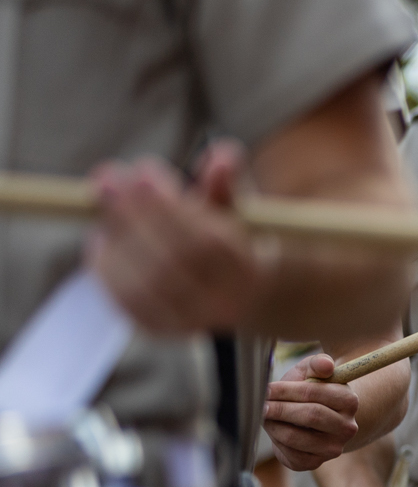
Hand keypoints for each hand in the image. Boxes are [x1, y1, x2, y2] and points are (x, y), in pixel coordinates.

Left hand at [86, 143, 271, 333]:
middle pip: (171, 261)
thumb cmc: (233, 242)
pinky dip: (107, 269)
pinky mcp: (161, 330)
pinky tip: (100, 239)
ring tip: (102, 204)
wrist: (244, 297)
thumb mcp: (237, 209)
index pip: (205, 242)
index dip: (170, 206)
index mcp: (249, 272)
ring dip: (117, 237)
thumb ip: (227, 183)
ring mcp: (191, 322)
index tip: (145, 170)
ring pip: (146, 283)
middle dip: (135, 215)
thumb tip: (221, 156)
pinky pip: (126, 302)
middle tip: (109, 179)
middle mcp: (224, 304)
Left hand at [265, 353, 361, 470]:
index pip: (314, 393)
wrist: (313, 420)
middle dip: (280, 408)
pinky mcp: (315, 463)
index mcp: (349, 401)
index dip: (286, 390)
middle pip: (309, 415)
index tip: (267, 388)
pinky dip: (276, 441)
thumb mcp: (311, 373)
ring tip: (267, 415)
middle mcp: (347, 427)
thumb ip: (317, 363)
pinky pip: (289, 454)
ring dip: (274, 425)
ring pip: (295, 437)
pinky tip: (276, 430)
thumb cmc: (310, 391)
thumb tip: (326, 364)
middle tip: (261, 404)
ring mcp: (333, 448)